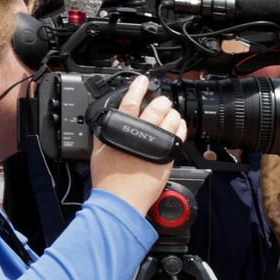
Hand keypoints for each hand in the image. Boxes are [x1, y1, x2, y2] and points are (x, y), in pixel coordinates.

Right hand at [89, 78, 186, 213]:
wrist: (121, 199)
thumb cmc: (109, 179)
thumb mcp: (98, 150)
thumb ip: (105, 133)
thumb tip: (106, 121)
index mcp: (121, 129)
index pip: (130, 101)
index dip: (137, 88)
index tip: (143, 80)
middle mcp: (141, 133)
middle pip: (156, 107)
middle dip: (161, 101)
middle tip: (161, 101)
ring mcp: (157, 143)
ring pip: (170, 119)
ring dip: (172, 112)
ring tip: (170, 112)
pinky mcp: (168, 155)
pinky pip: (179, 135)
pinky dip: (180, 127)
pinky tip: (179, 124)